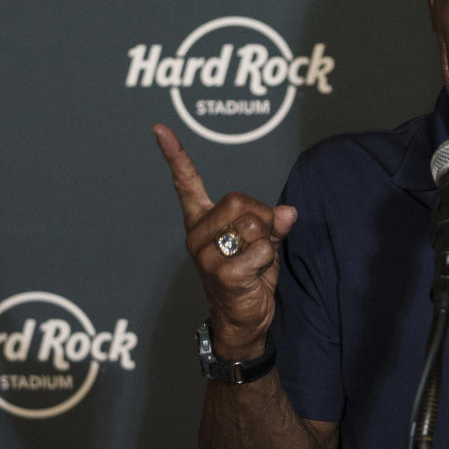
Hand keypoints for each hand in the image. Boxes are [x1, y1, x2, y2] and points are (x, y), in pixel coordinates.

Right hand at [153, 123, 296, 359]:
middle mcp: (197, 234)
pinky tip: (254, 276)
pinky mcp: (221, 272)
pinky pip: (261, 250)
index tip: (159, 129)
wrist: (243, 319)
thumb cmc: (250, 276)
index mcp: (202, 221)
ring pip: (253, 225)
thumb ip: (273, 222)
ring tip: (255, 262)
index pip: (186, 184)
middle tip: (260, 241)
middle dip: (263, 218)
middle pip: (239, 201)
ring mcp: (206, 254)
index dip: (175, 156)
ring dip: (267, 243)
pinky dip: (268, 262)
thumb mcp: (263, 241)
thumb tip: (289, 212)